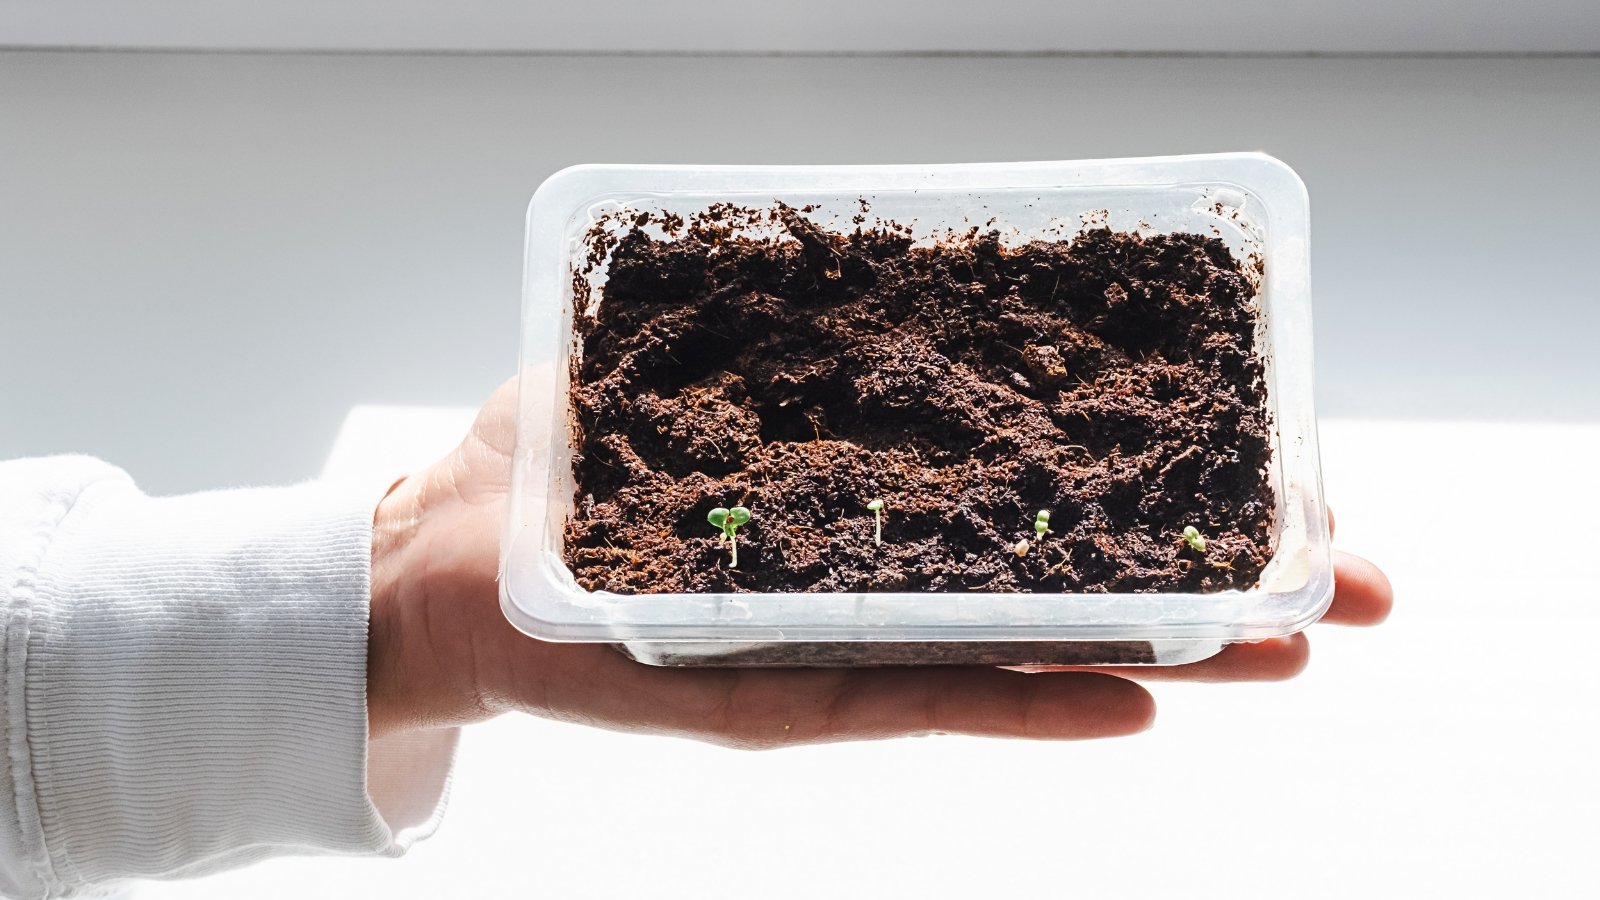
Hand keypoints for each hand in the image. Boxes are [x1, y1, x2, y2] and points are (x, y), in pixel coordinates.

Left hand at [366, 379, 1392, 746]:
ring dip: (1159, 647)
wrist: (437, 570)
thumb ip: (793, 316)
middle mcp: (880, 572)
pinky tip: (1133, 701)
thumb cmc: (556, 456)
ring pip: (1019, 647)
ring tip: (1286, 645)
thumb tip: (901, 248)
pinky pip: (907, 694)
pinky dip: (1012, 699)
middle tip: (1349, 579)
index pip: (1046, 485)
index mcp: (877, 490)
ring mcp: (836, 644)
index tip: (1286, 464)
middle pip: (1069, 575)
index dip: (1166, 477)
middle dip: (1214, 575)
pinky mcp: (770, 698)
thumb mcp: (686, 351)